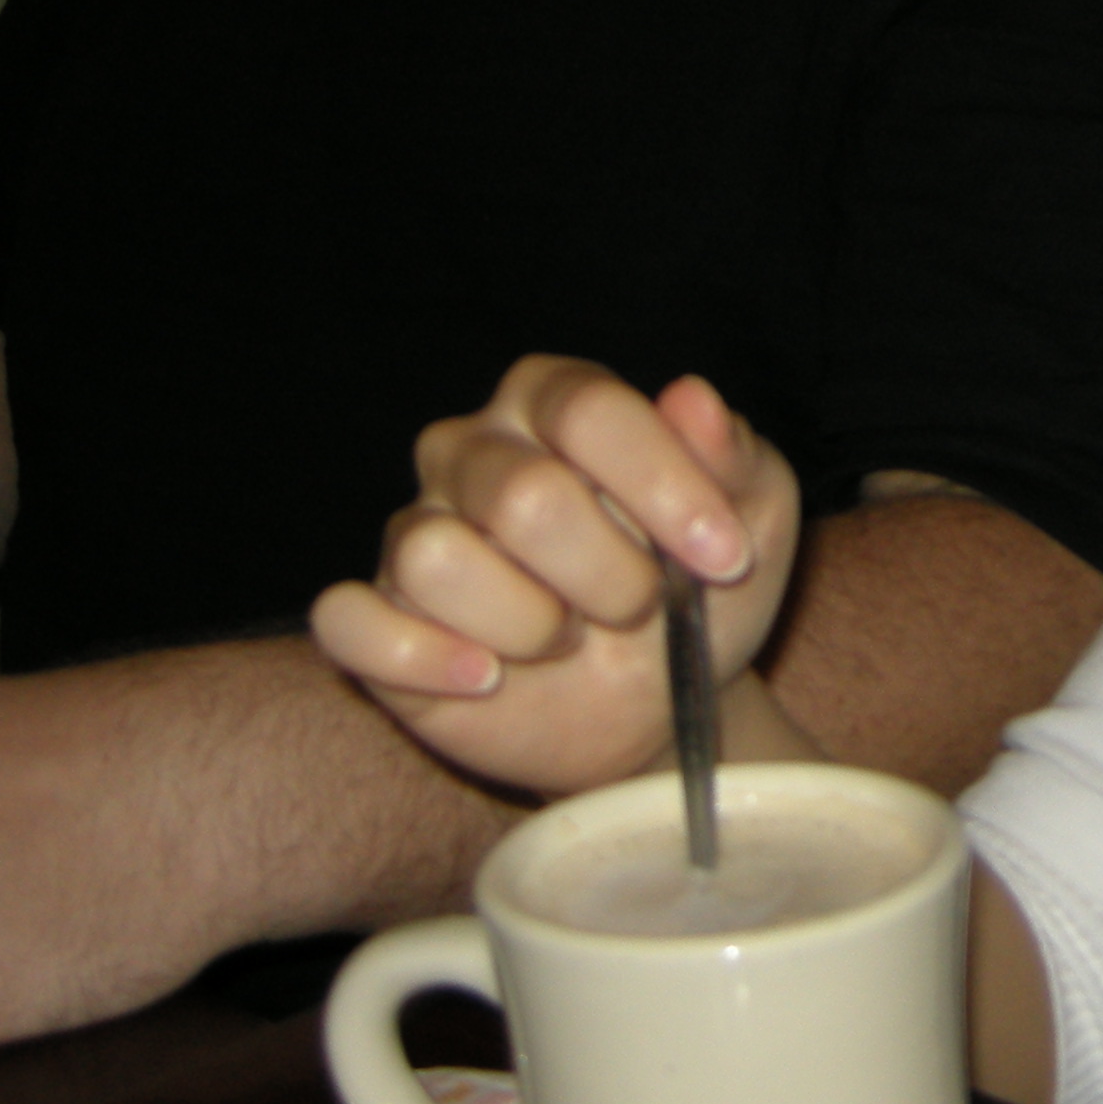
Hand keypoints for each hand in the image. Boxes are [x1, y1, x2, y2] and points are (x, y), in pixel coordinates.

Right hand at [312, 360, 798, 800]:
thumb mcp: (753, 518)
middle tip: (639, 607)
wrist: (655, 705)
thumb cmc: (695, 589)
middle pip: (523, 497)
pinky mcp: (371, 620)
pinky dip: (424, 659)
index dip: (662, 487)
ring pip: (438, 559)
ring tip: (567, 640)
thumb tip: (691, 398)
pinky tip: (487, 678)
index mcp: (553, 400)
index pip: (587, 409)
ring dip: (530, 625)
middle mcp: (469, 450)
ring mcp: (413, 531)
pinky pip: (350, 622)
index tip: (723, 558)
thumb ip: (730, 456)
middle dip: (610, 575)